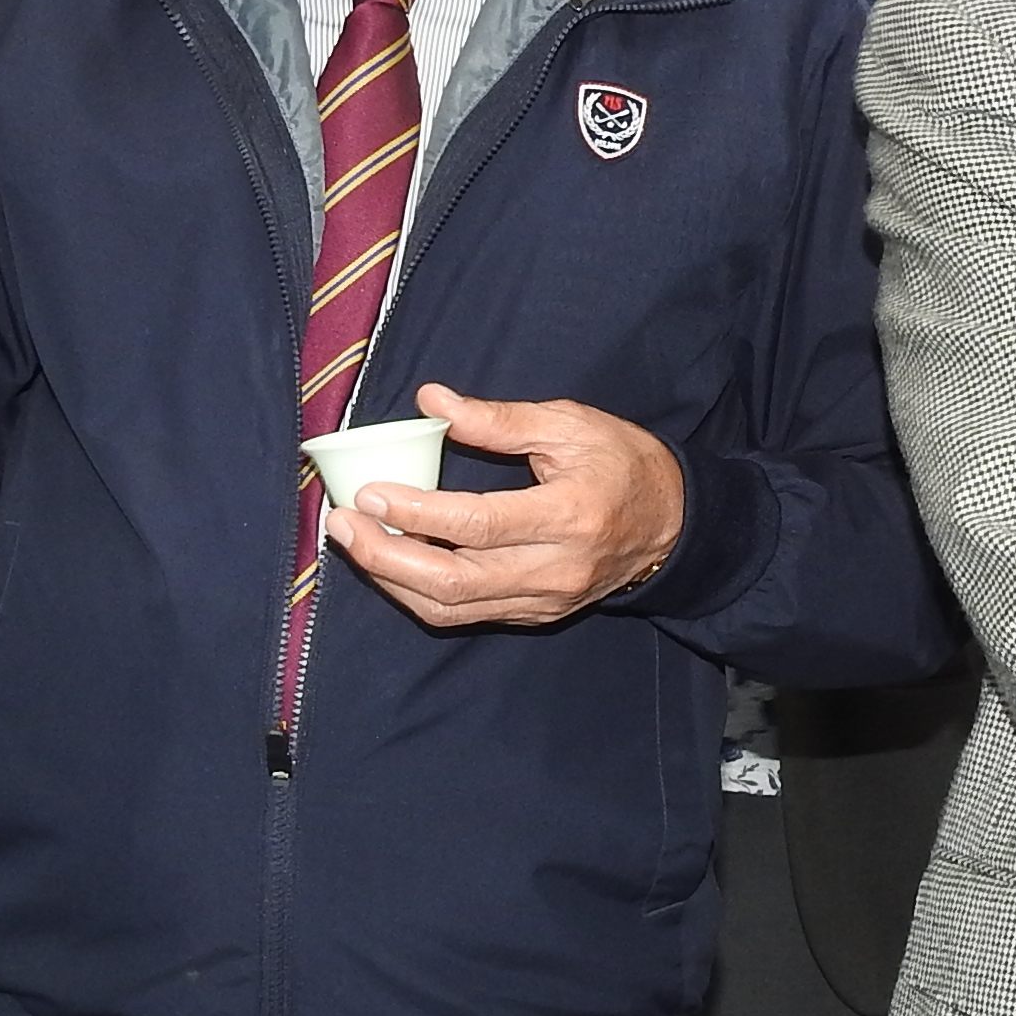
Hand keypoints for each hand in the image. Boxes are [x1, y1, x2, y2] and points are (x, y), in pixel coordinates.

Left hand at [325, 386, 686, 630]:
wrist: (672, 526)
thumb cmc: (623, 463)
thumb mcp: (571, 424)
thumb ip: (500, 419)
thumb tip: (433, 401)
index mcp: (570, 515)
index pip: (479, 524)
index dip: (417, 510)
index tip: (368, 493)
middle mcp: (555, 570)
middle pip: (454, 580)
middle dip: (385, 556)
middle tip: (342, 524)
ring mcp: (544, 600)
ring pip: (450, 607)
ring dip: (391, 579)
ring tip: (353, 541)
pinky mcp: (534, 614)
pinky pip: (464, 613)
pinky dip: (417, 592)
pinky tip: (389, 561)